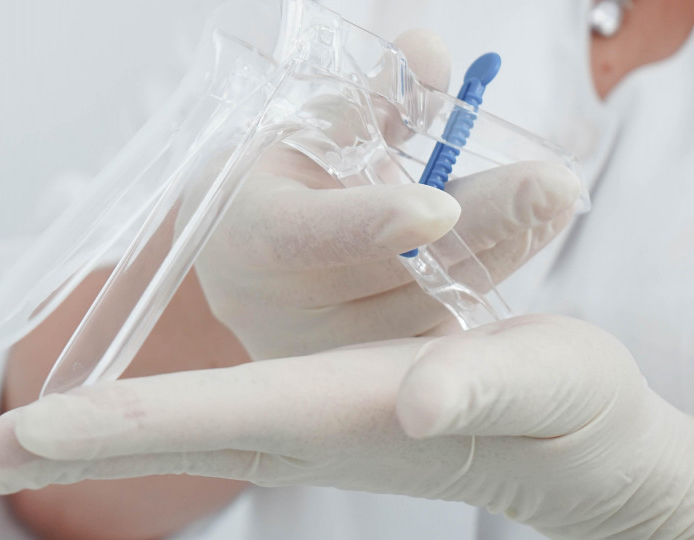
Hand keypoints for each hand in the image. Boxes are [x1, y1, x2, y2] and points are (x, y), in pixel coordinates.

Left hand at [0, 315, 693, 537]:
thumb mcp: (550, 379)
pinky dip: (147, 423)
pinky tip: (113, 421)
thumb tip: (413, 392)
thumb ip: (485, 382)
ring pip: (181, 430)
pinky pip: (217, 419)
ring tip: (11, 441)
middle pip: (169, 434)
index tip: (27, 431)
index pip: (215, 415)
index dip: (117, 421)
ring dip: (92, 435)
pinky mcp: (322, 416)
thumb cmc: (570, 413)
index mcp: (351, 410)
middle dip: (66, 444)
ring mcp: (310, 427)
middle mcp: (311, 427)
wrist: (577, 453)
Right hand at [193, 30, 580, 359]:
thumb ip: (371, 97)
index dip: (368, 224)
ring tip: (548, 202)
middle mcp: (275, 307)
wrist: (246, 261)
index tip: (442, 205)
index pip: (301, 237)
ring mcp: (319, 352)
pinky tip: (519, 237)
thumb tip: (432, 55)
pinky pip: (434, 332)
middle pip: (388, 278)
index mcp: (245, 233)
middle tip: (553, 188)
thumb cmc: (277, 181)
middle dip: (480, 229)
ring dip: (498, 252)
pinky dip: (481, 280)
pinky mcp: (358, 374)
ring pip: (426, 309)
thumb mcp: (308, 129)